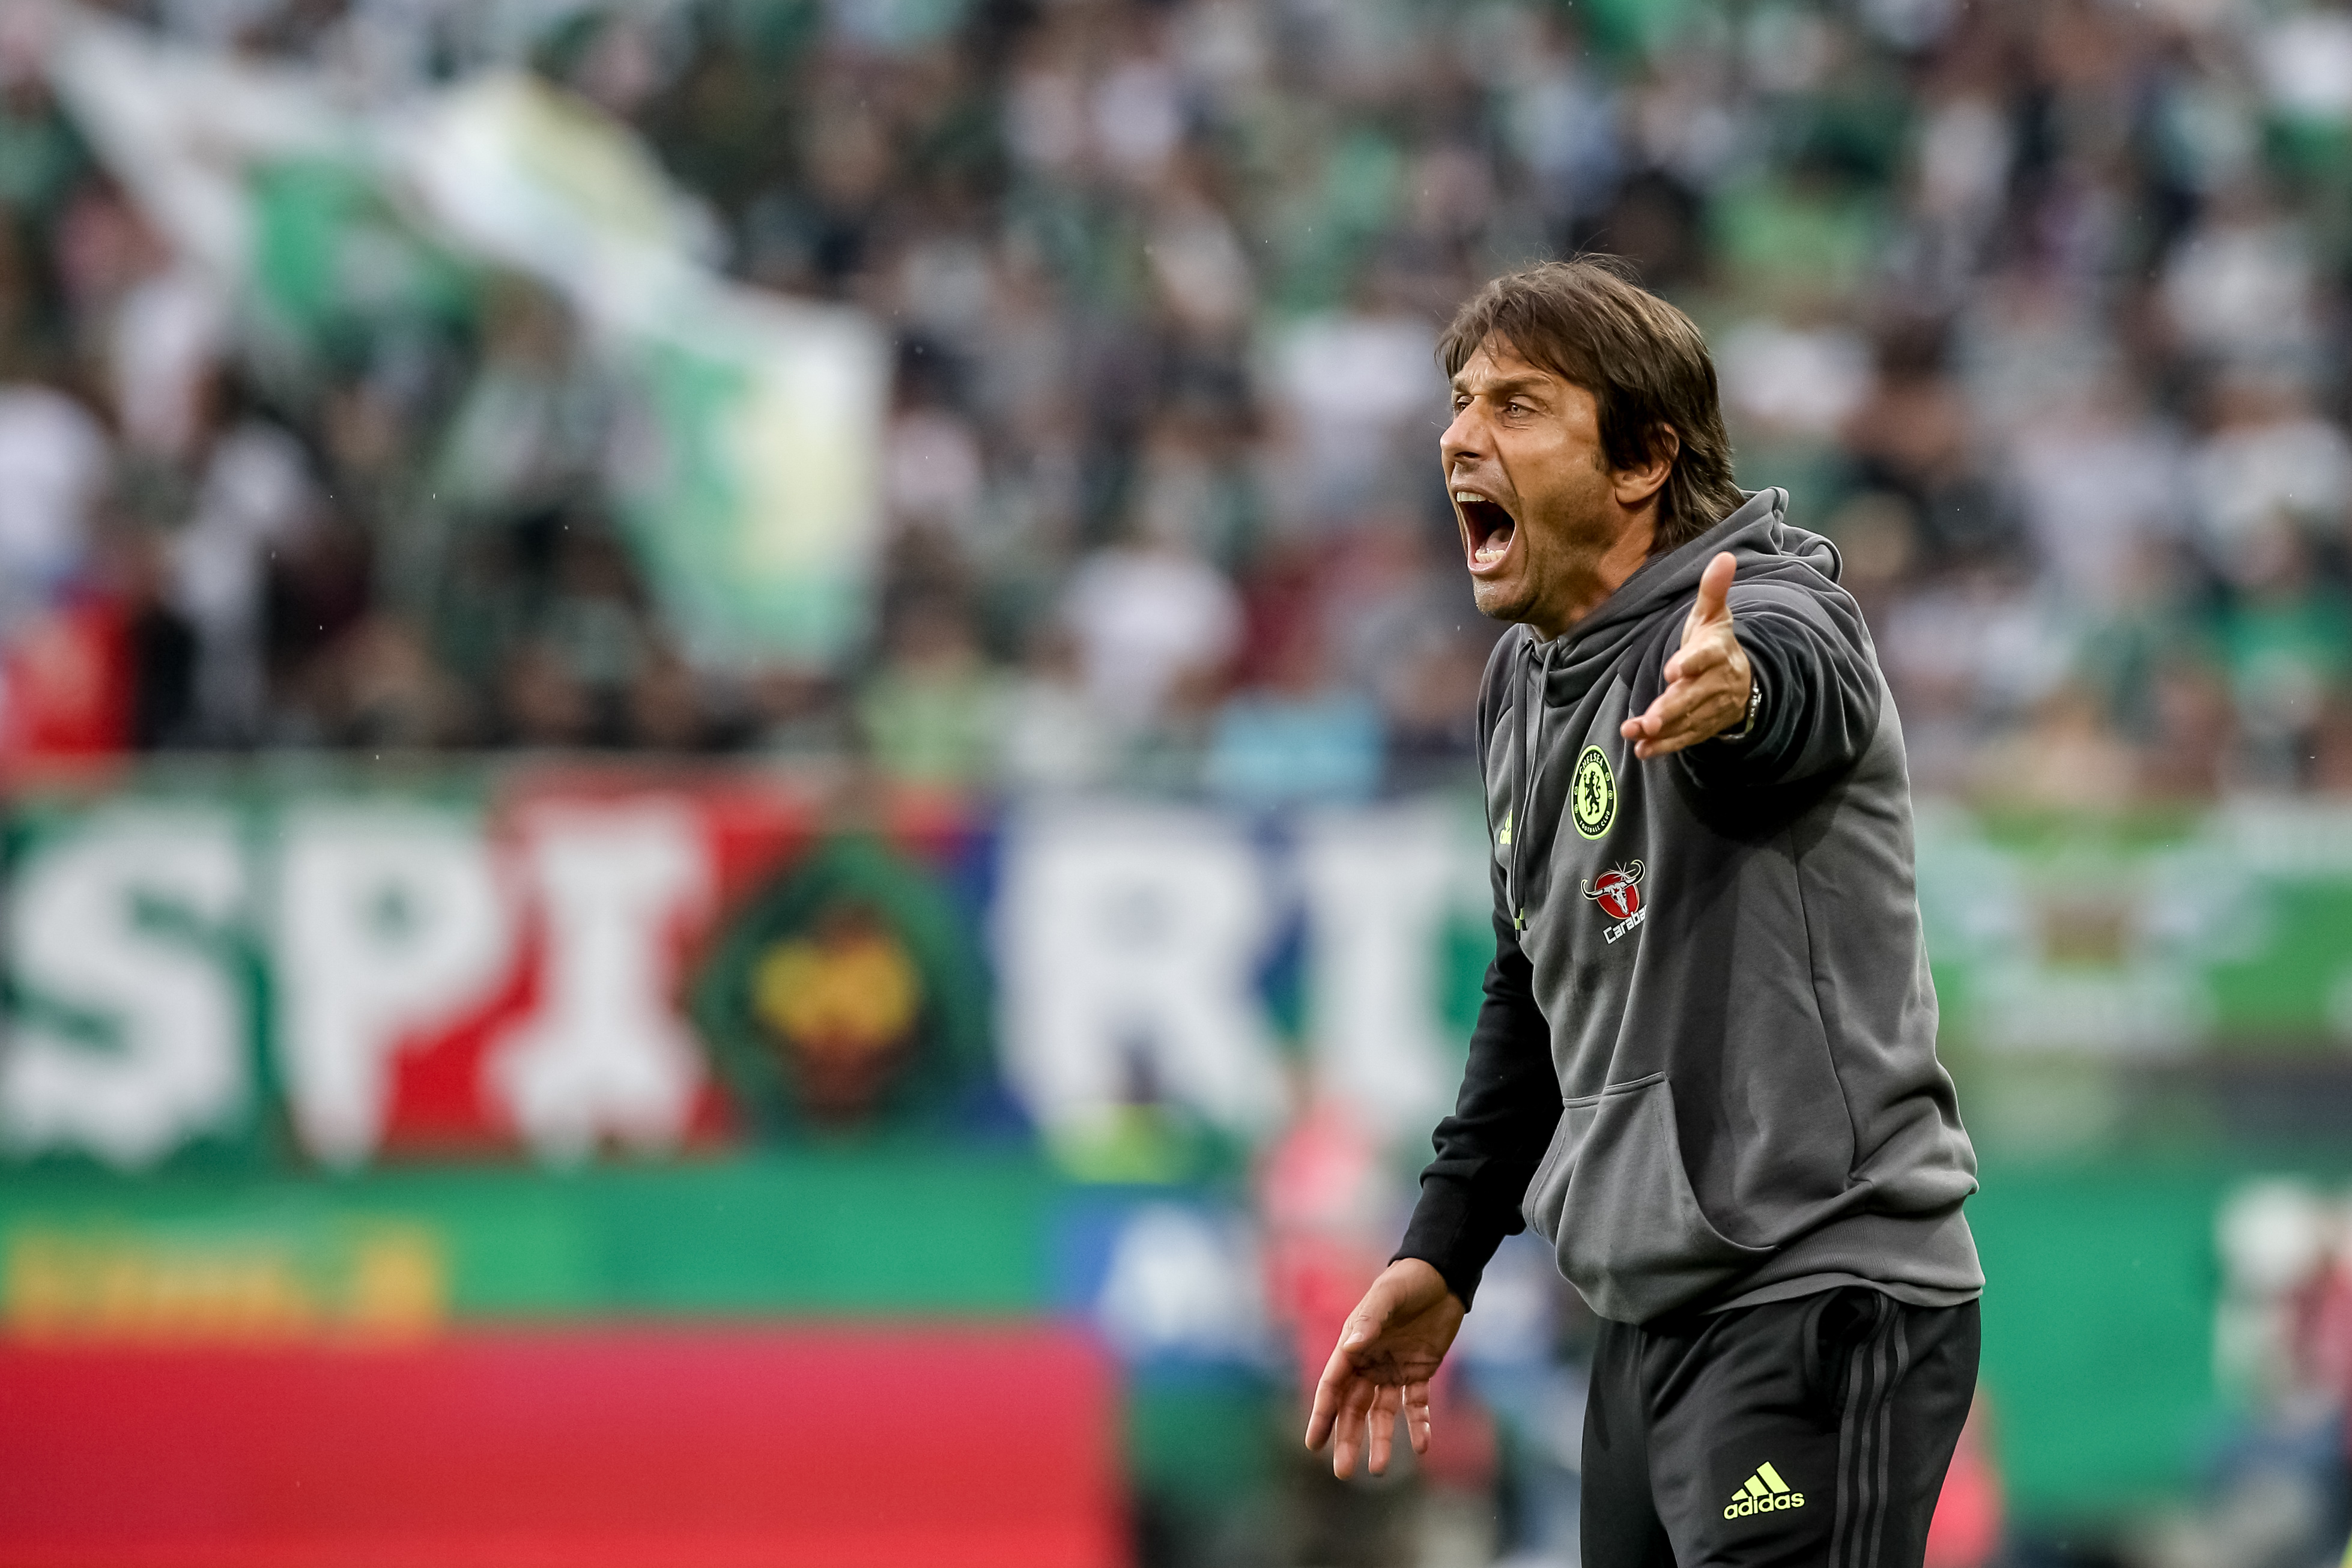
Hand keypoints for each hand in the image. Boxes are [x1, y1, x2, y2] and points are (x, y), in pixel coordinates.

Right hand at [1303, 1258, 1465, 1477]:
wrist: (1441, 1276)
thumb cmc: (1406, 1282)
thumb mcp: (1386, 1298)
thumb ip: (1369, 1322)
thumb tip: (1350, 1348)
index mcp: (1352, 1347)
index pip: (1333, 1387)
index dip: (1322, 1416)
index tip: (1313, 1444)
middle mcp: (1368, 1363)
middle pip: (1353, 1409)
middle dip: (1347, 1439)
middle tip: (1343, 1471)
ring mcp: (1393, 1371)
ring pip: (1382, 1414)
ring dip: (1380, 1440)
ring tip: (1378, 1469)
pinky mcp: (1419, 1373)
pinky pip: (1416, 1405)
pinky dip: (1419, 1426)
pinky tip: (1422, 1446)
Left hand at [1620, 551, 1750, 758]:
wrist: (1745, 679)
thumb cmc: (1717, 642)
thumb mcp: (1715, 615)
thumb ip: (1714, 590)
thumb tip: (1725, 556)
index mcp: (1718, 651)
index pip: (1707, 656)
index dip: (1691, 663)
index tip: (1672, 670)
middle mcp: (1717, 682)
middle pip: (1694, 696)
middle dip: (1671, 708)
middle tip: (1648, 719)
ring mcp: (1712, 708)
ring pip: (1688, 721)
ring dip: (1662, 730)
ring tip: (1637, 733)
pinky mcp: (1704, 726)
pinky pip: (1686, 738)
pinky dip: (1665, 746)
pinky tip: (1643, 750)